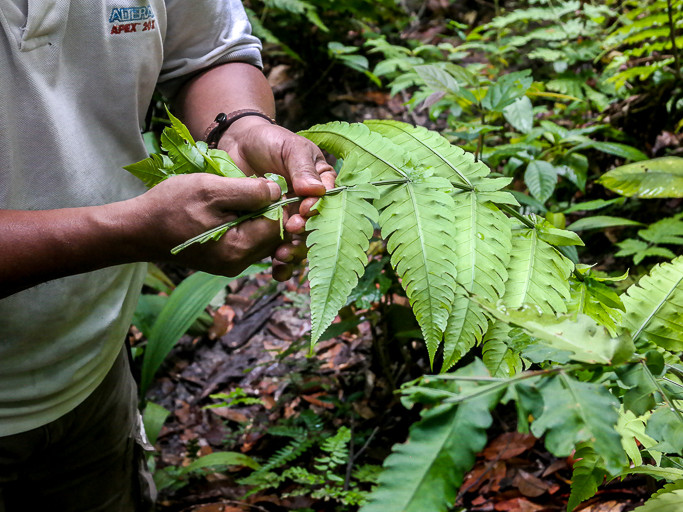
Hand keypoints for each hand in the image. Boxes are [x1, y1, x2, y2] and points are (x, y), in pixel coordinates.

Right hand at [130, 173, 282, 276]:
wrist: (138, 230)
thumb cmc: (171, 205)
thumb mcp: (211, 189)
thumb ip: (250, 192)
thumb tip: (278, 192)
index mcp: (239, 248)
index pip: (279, 225)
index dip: (276, 202)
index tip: (261, 185)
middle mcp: (239, 263)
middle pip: (274, 235)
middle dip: (267, 211)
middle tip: (248, 190)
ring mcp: (232, 266)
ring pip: (262, 239)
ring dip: (256, 217)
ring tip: (235, 200)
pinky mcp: (225, 262)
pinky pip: (248, 243)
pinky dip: (245, 225)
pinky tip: (229, 212)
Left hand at [217, 117, 336, 279]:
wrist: (238, 145)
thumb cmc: (270, 141)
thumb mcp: (291, 148)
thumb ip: (303, 168)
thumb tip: (317, 191)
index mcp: (322, 185)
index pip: (328, 202)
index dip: (319, 210)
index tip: (305, 210)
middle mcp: (309, 206)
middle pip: (315, 228)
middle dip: (305, 233)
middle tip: (292, 230)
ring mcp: (291, 220)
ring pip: (300, 243)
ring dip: (294, 253)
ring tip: (281, 255)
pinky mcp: (271, 232)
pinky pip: (279, 250)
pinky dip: (281, 265)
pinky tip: (277, 270)